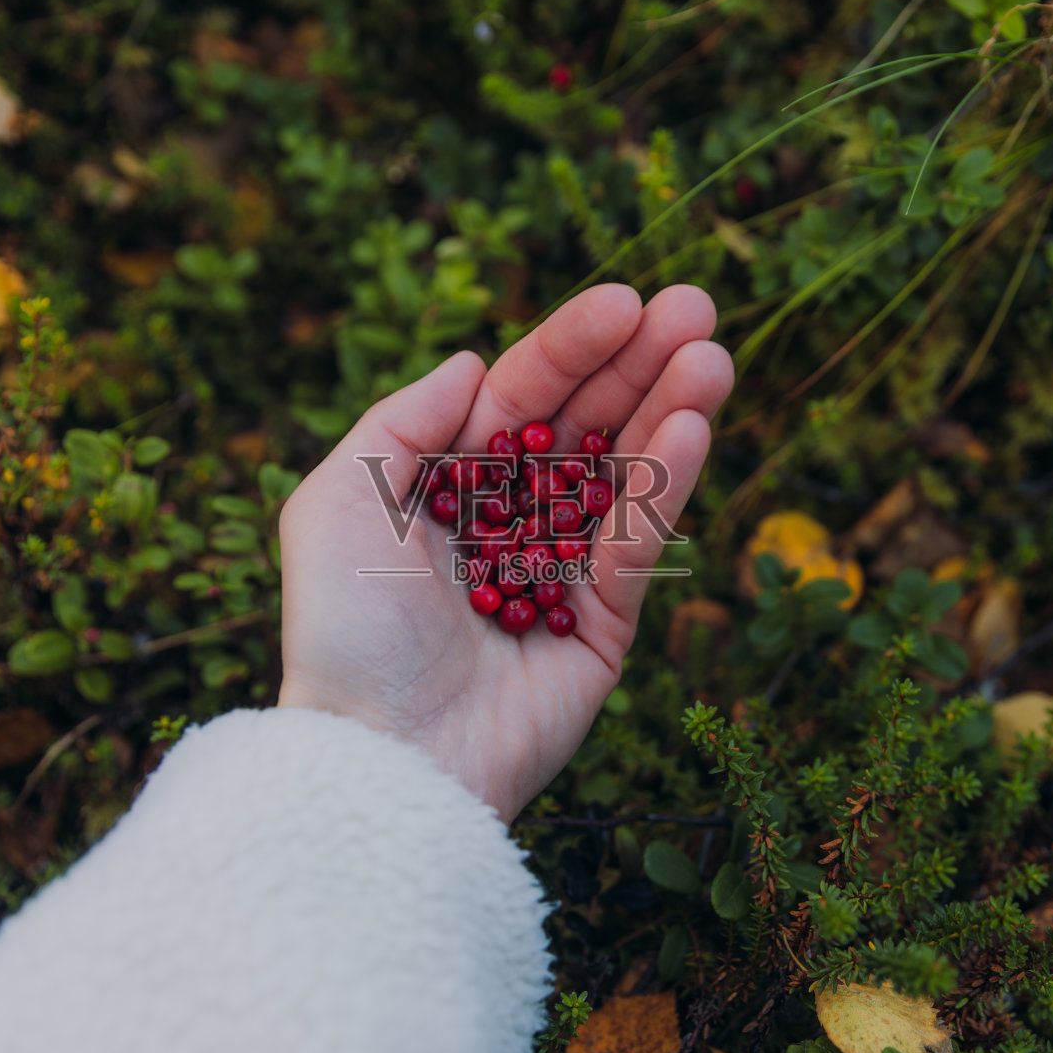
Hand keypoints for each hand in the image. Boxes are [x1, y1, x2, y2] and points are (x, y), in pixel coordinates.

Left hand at [277, 284, 732, 820]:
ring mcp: (560, 576)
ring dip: (670, 411)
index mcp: (446, 490)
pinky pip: (637, 546)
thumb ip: (403, 421)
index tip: (626, 298)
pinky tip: (692, 427)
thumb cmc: (347, 628)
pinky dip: (664, 487)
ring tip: (713, 355)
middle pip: (585, 427)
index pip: (520, 400)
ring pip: (623, 478)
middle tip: (697, 307)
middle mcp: (507, 524)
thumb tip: (475, 363)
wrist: (383, 754)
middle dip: (638, 366)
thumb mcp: (339, 502)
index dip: (571, 348)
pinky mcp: (602, 629)